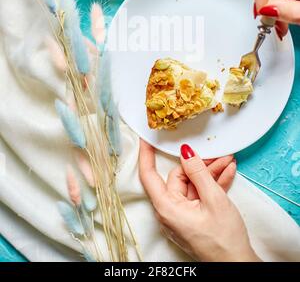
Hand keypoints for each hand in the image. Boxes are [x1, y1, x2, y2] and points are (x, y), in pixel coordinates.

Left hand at [139, 140, 259, 261]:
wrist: (238, 265)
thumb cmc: (223, 240)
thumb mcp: (214, 199)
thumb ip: (198, 172)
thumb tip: (186, 152)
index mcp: (167, 208)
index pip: (149, 175)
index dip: (146, 154)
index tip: (147, 137)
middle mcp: (171, 211)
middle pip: (179, 177)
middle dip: (199, 164)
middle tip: (218, 154)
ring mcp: (183, 214)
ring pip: (193, 185)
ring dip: (210, 173)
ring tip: (228, 161)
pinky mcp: (194, 217)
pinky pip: (200, 195)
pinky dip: (213, 184)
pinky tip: (227, 173)